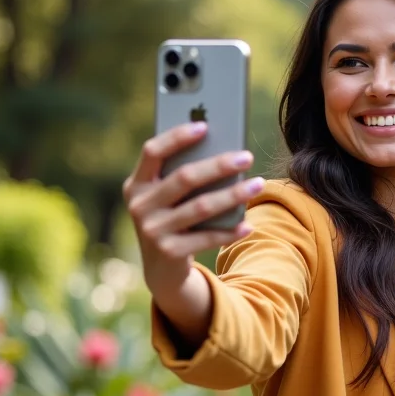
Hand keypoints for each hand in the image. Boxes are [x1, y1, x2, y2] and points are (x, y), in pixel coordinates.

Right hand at [123, 121, 263, 299]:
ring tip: (258, 184)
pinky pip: (207, 237)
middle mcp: (139, 206)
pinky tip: (248, 224)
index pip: (152, 151)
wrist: (162, 269)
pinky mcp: (169, 252)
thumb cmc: (173, 218)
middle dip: (219, 165)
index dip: (177, 137)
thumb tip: (225, 152)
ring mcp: (152, 230)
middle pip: (184, 178)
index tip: (205, 126)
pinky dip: (230, 231)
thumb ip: (183, 175)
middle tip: (247, 156)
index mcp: (136, 184)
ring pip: (201, 207)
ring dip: (233, 195)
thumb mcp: (168, 197)